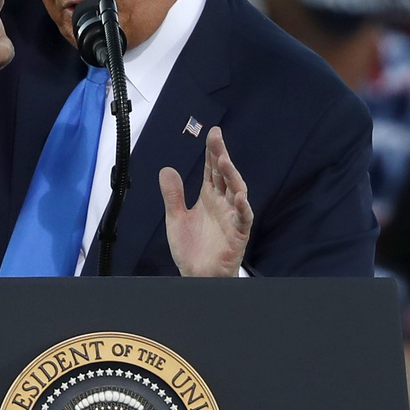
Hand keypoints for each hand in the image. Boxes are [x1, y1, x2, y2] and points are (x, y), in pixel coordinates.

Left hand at [159, 126, 252, 276]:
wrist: (197, 276)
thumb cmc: (191, 249)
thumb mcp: (175, 218)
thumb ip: (172, 195)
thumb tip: (167, 169)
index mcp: (208, 197)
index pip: (211, 170)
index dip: (212, 152)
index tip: (212, 133)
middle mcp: (222, 203)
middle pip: (224, 175)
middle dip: (221, 155)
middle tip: (216, 138)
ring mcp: (231, 217)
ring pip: (236, 191)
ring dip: (232, 176)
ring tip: (224, 161)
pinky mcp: (238, 233)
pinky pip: (243, 218)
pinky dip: (242, 207)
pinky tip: (239, 196)